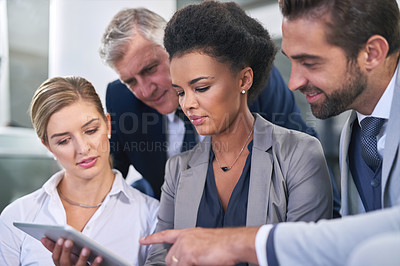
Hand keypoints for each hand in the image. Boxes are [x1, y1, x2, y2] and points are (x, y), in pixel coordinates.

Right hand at [40, 237, 102, 265]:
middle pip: (64, 262)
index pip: (56, 258)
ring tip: (86, 248)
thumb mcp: (64, 256)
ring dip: (82, 258)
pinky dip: (95, 263)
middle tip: (69, 241)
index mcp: (61, 264)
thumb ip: (55, 248)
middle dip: (66, 251)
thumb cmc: (74, 263)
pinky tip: (99, 257)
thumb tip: (44, 238)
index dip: (57, 248)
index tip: (60, 238)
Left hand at [140, 227, 259, 265]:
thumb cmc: (224, 244)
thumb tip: (186, 259)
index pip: (166, 234)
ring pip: (175, 265)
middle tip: (195, 262)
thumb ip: (192, 249)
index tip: (142, 240)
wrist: (233, 243)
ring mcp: (185, 246)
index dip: (152, 238)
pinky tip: (203, 262)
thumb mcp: (204, 243)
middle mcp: (184, 238)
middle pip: (169, 259)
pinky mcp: (188, 255)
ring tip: (202, 260)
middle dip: (178, 265)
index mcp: (188, 233)